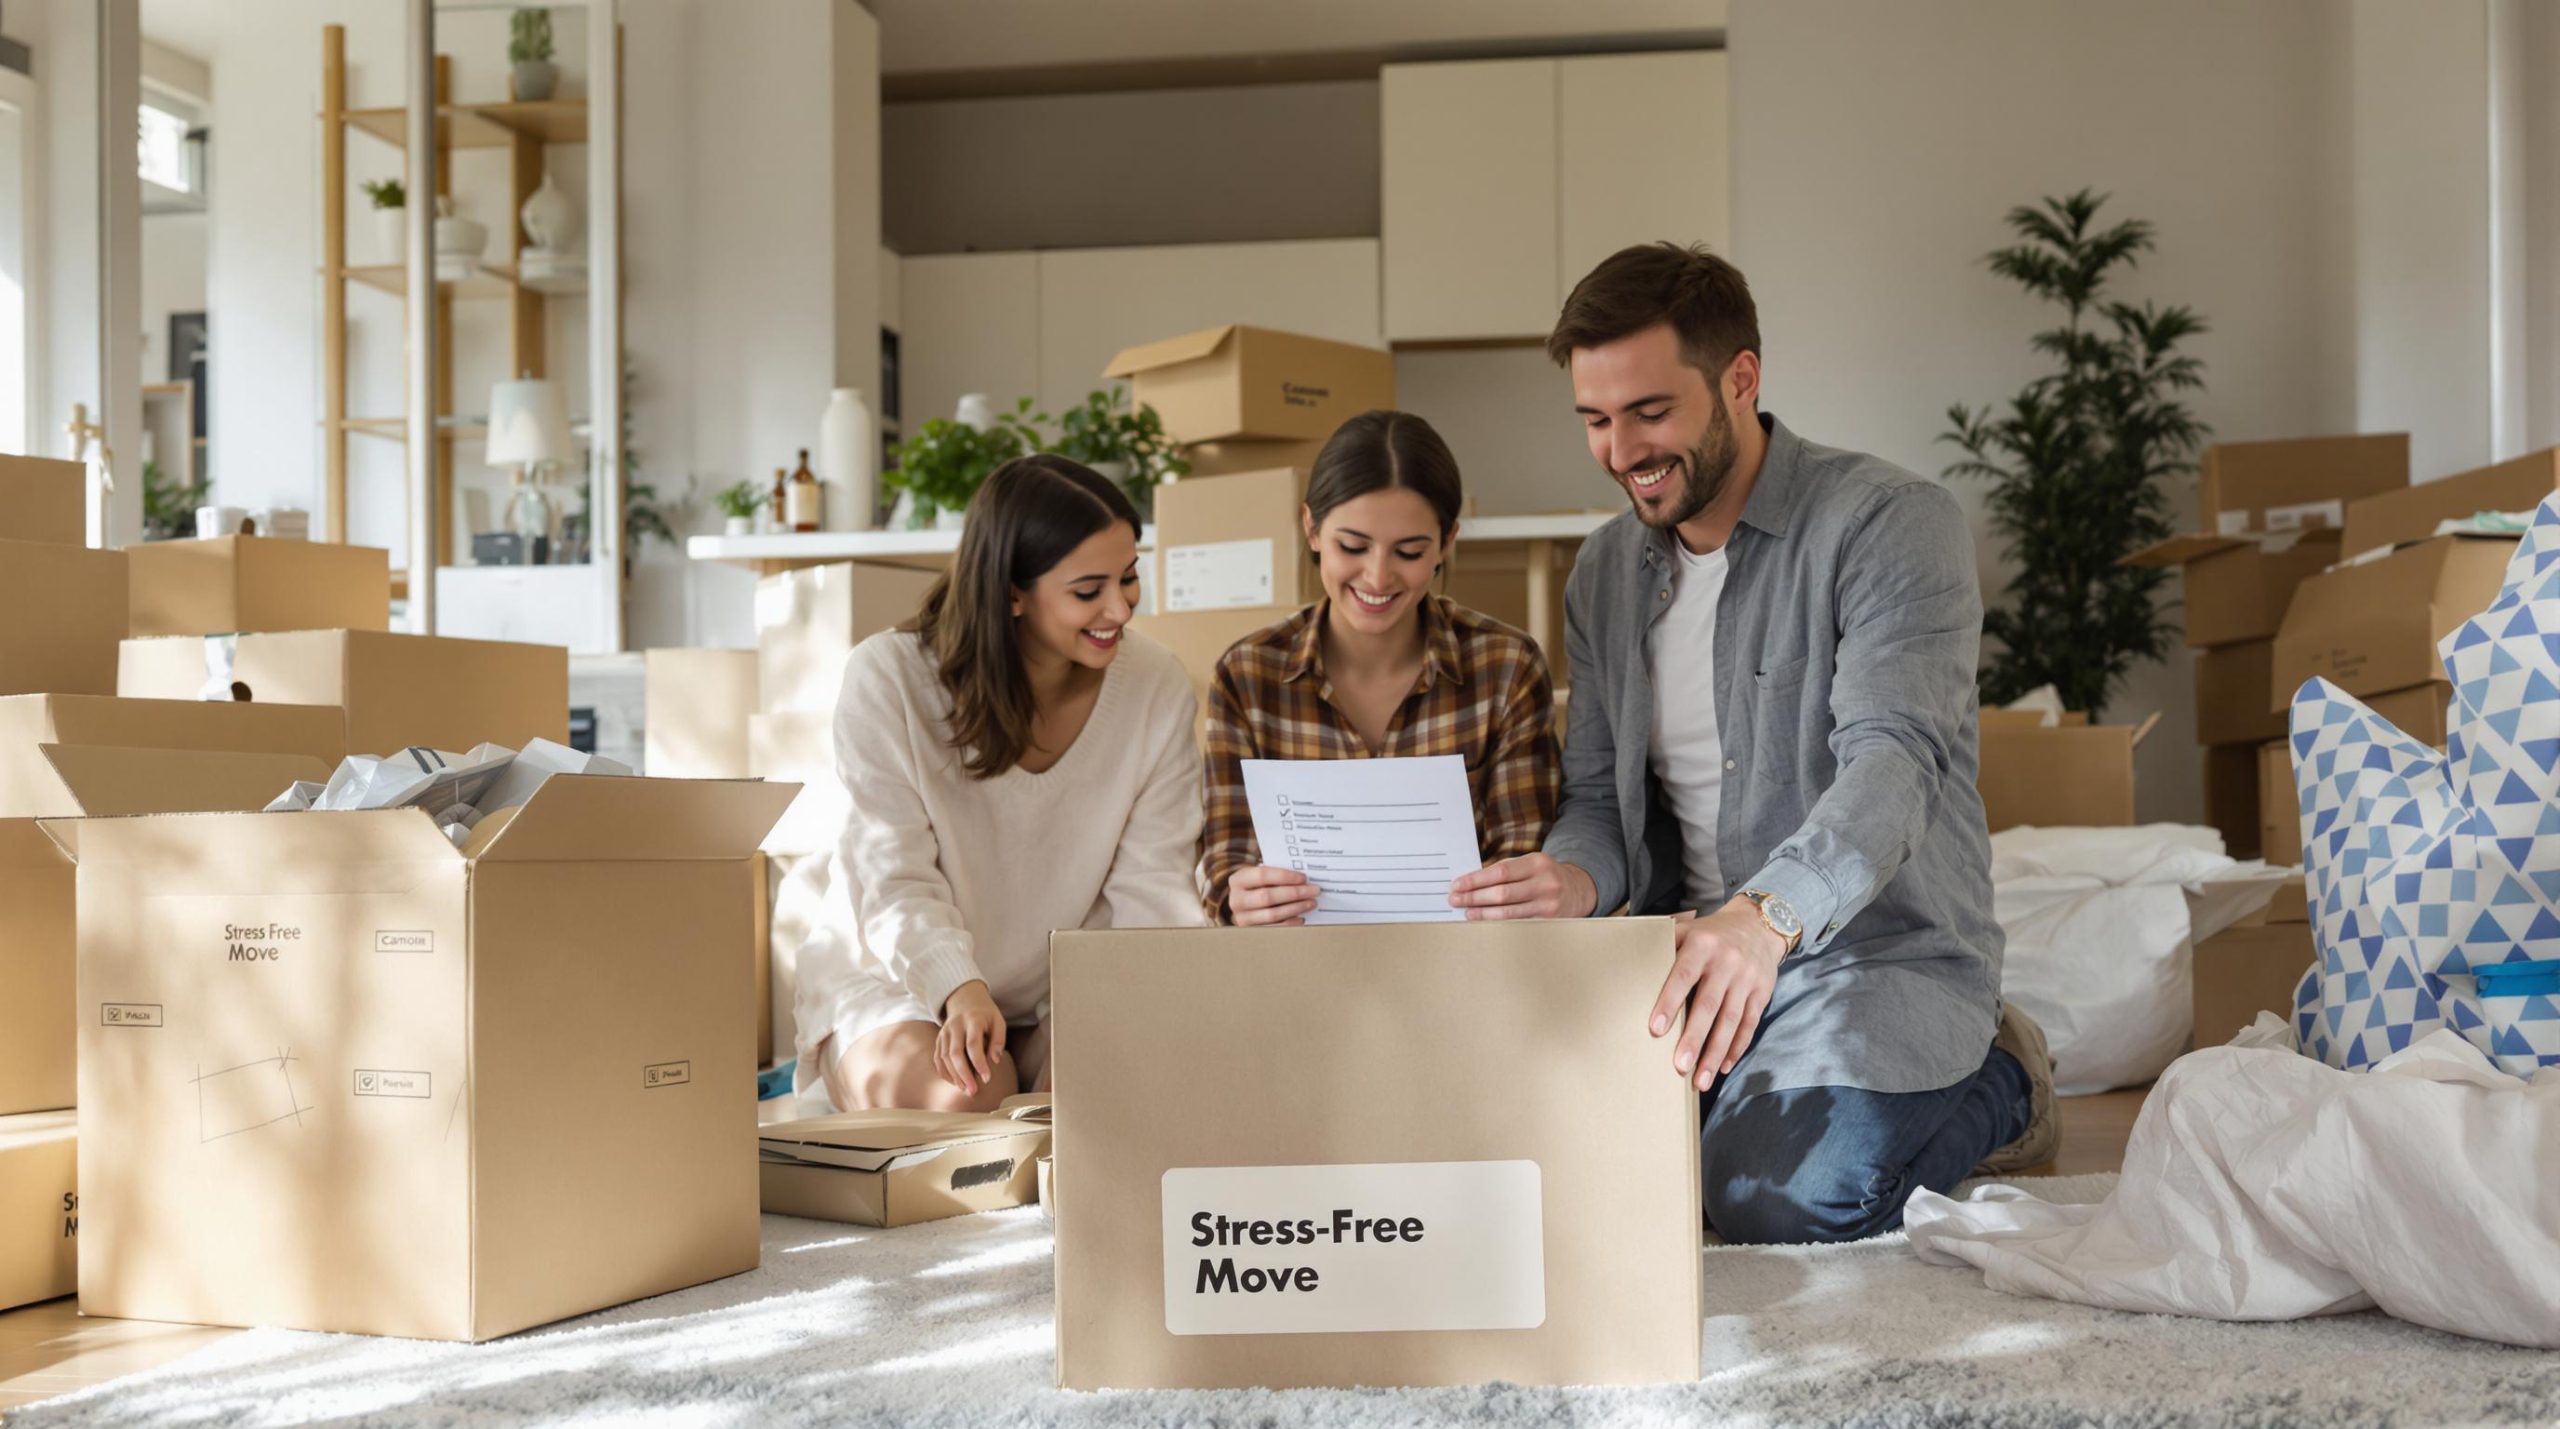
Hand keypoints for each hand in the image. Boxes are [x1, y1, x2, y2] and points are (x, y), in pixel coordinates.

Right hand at [936, 981, 1005, 1094]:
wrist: (965, 999)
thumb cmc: (986, 1015)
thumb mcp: (998, 1021)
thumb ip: (998, 1040)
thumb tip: (995, 1060)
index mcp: (972, 1020)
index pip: (973, 1044)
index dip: (979, 1063)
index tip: (987, 1078)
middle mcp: (955, 1026)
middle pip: (955, 1054)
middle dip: (964, 1075)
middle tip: (973, 1091)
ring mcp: (944, 1033)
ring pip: (945, 1058)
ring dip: (954, 1077)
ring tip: (966, 1089)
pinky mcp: (939, 1039)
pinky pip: (938, 1059)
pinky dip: (945, 1072)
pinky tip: (955, 1082)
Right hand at [1227, 863, 1316, 926]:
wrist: (1243, 904)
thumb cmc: (1257, 885)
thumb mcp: (1259, 875)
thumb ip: (1276, 873)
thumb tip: (1302, 878)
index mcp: (1238, 880)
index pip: (1262, 876)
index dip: (1284, 876)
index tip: (1304, 878)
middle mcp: (1236, 900)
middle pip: (1267, 897)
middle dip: (1294, 893)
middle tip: (1314, 891)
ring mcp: (1242, 918)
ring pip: (1272, 915)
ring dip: (1295, 908)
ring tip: (1311, 903)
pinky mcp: (1251, 932)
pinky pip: (1274, 929)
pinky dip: (1290, 924)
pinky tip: (1302, 918)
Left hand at [1448, 853, 1597, 920]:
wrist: (1578, 890)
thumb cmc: (1544, 876)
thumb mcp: (1530, 864)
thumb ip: (1505, 870)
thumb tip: (1470, 881)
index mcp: (1538, 862)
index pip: (1500, 871)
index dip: (1476, 880)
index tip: (1457, 885)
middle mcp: (1546, 883)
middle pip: (1502, 893)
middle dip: (1474, 897)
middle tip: (1455, 900)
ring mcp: (1549, 904)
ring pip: (1509, 912)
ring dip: (1483, 914)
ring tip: (1467, 913)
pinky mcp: (1549, 922)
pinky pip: (1518, 924)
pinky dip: (1499, 924)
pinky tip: (1485, 923)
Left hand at [1651, 896, 1787, 1090]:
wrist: (1758, 925)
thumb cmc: (1710, 934)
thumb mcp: (1687, 929)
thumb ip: (1663, 944)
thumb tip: (1627, 962)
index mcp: (1701, 945)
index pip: (1683, 976)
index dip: (1669, 1002)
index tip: (1655, 1030)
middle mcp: (1726, 962)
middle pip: (1709, 1005)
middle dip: (1694, 1038)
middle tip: (1679, 1066)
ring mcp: (1746, 978)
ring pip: (1731, 1021)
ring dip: (1715, 1053)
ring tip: (1701, 1080)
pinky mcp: (1762, 992)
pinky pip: (1750, 1023)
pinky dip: (1737, 1047)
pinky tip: (1724, 1066)